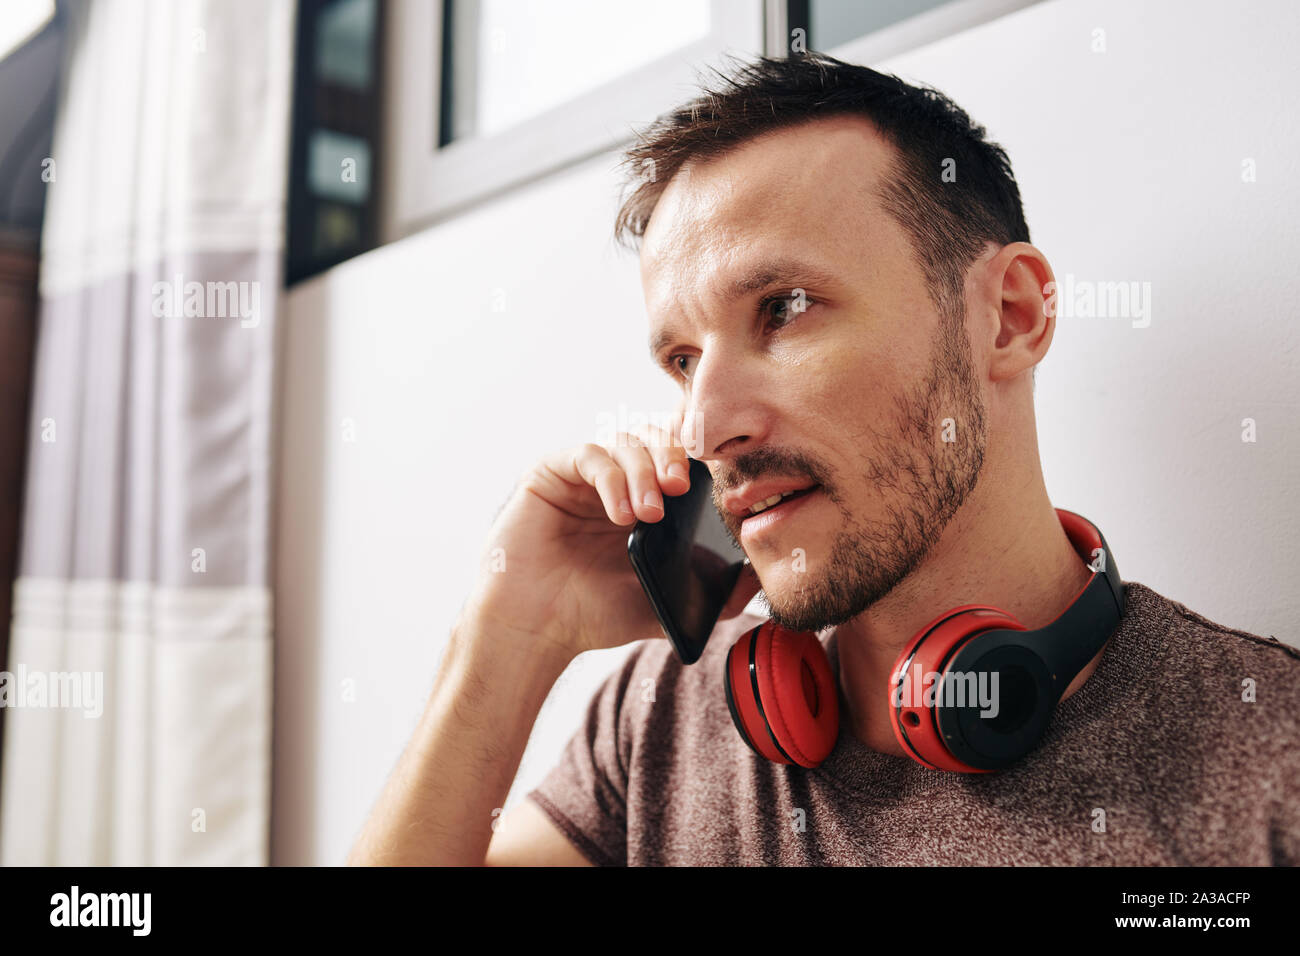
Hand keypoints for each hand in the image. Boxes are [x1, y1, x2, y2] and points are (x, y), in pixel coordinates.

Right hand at [459, 412, 760, 660]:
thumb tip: (756, 579)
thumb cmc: (593, 615)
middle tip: (681, 488)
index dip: (697, 455)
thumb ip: (709, 594)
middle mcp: (615, 480)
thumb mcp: (664, 604)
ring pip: (624, 440)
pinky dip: (611, 478)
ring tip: (650, 515)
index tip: (717, 477)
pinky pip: (588, 454)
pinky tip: (621, 515)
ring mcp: (582, 474)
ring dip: (644, 471)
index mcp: (644, 500)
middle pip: (654, 436)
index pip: (677, 456)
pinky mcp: (550, 473)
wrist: (537, 630)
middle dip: (673, 455)